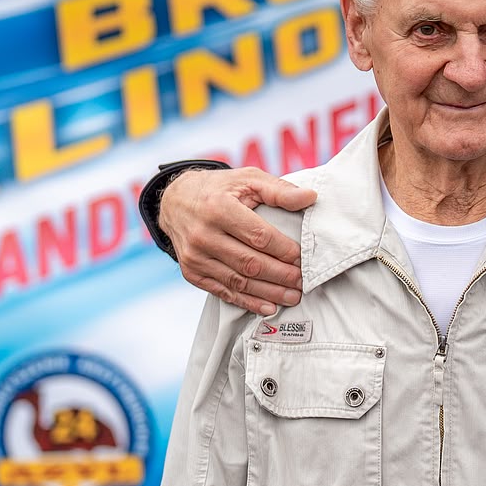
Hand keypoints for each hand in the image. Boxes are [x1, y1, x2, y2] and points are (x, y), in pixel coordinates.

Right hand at [159, 167, 316, 314]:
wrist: (175, 202)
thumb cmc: (218, 189)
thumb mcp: (247, 179)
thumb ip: (279, 190)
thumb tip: (310, 197)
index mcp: (218, 208)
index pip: (259, 236)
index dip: (284, 250)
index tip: (304, 258)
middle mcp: (203, 234)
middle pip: (250, 263)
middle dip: (282, 275)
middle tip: (303, 282)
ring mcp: (195, 256)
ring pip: (239, 281)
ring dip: (269, 292)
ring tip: (293, 297)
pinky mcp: (191, 272)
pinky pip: (223, 291)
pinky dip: (247, 302)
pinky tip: (268, 306)